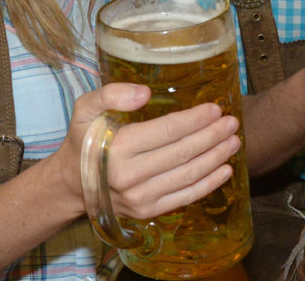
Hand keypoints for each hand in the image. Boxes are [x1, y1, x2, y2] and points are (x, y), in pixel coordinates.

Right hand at [57, 83, 240, 220]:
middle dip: (212, 136)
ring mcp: (141, 198)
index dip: (195, 120)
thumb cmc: (82, 140)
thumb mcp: (85, 109)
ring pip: (188, 175)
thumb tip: (145, 93)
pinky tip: (224, 169)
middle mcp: (130, 176)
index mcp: (117, 148)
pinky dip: (209, 184)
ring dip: (216, 157)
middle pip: (183, 153)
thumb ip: (110, 93)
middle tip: (232, 122)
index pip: (167, 131)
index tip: (215, 108)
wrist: (71, 184)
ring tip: (234, 141)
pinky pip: (185, 197)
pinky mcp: (148, 211)